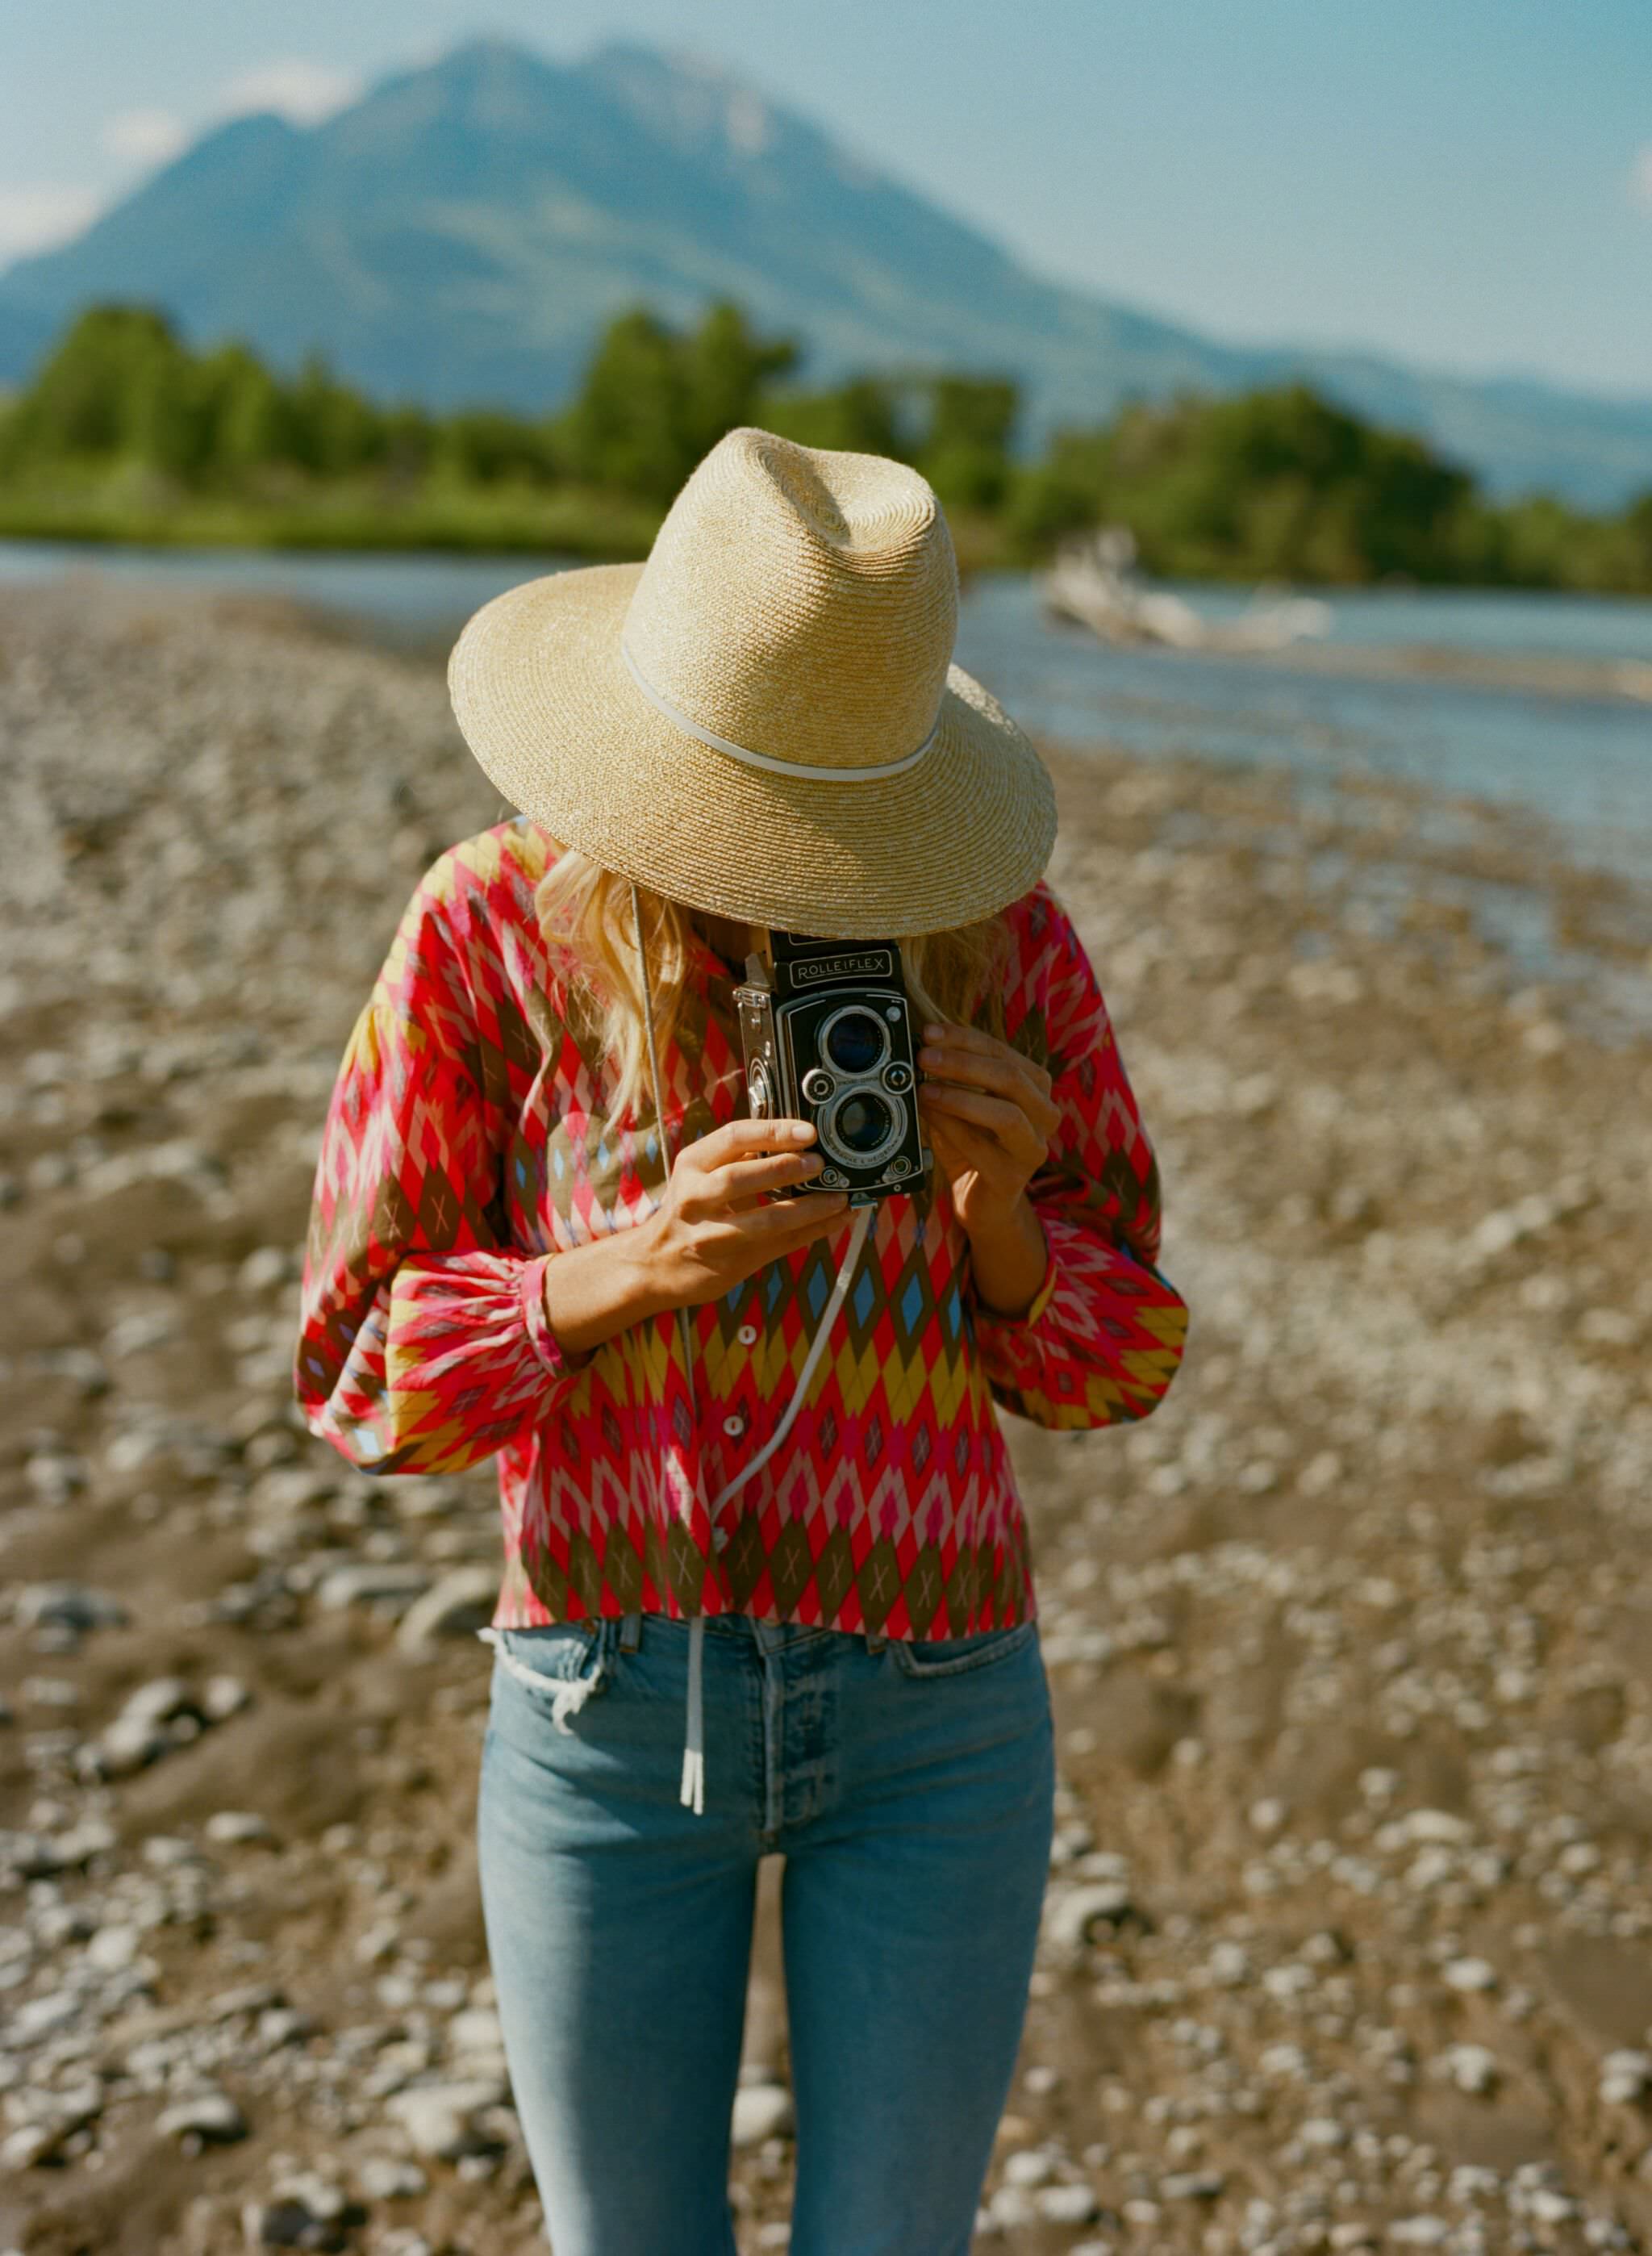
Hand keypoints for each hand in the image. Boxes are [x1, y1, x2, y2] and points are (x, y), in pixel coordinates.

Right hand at [637, 1116, 849, 1310]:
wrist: (655, 1265)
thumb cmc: (690, 1209)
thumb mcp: (699, 1174)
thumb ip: (738, 1156)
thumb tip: (798, 1136)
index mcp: (692, 1164)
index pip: (732, 1138)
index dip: (772, 1132)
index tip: (807, 1132)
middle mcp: (696, 1198)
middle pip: (741, 1177)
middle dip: (786, 1167)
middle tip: (821, 1163)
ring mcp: (712, 1235)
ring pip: (767, 1220)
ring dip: (810, 1208)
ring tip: (840, 1197)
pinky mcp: (733, 1264)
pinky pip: (781, 1245)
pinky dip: (815, 1231)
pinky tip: (839, 1219)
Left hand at [916, 1021, 1058, 1236]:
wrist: (981, 1202)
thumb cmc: (973, 1147)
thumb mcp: (964, 1104)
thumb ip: (953, 1078)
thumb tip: (922, 1045)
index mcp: (1036, 1089)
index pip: (1003, 1052)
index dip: (965, 1039)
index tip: (930, 1032)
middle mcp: (1044, 1116)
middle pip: (1011, 1077)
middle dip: (963, 1063)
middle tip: (925, 1057)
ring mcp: (1032, 1149)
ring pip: (1007, 1114)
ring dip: (960, 1096)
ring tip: (925, 1088)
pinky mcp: (1012, 1178)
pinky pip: (982, 1147)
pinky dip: (951, 1126)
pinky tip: (929, 1114)